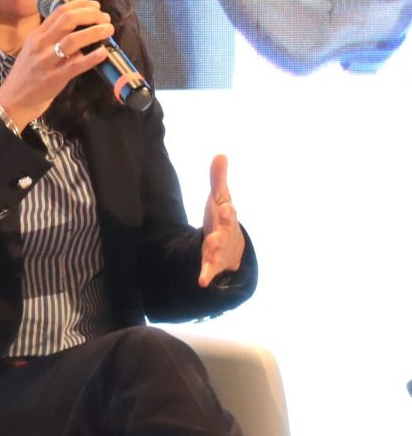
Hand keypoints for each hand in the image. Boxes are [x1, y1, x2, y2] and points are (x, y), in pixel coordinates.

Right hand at [0, 0, 113, 130]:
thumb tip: (78, 29)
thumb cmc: (26, 75)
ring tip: (108, 30)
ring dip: (95, 31)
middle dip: (90, 15)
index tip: (95, 6)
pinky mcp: (54, 78)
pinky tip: (103, 53)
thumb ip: (51, 38)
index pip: (60, 11)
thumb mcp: (34, 49)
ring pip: (73, 40)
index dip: (81, 4)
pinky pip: (76, 65)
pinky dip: (92, 58)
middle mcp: (40, 44)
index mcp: (37, 35)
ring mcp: (47, 61)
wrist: (12, 100)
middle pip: (68, 20)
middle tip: (105, 18)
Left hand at [198, 155, 245, 287]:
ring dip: (213, 250)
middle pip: (224, 233)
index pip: (227, 213)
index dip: (226, 210)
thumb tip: (220, 154)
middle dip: (221, 230)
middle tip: (217, 230)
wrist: (234, 249)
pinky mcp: (213, 264)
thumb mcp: (220, 199)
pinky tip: (201, 281)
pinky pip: (210, 270)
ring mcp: (220, 250)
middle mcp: (225, 234)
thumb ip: (218, 178)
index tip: (225, 206)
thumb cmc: (223, 219)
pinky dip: (206, 275)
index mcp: (226, 218)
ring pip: (217, 251)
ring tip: (208, 247)